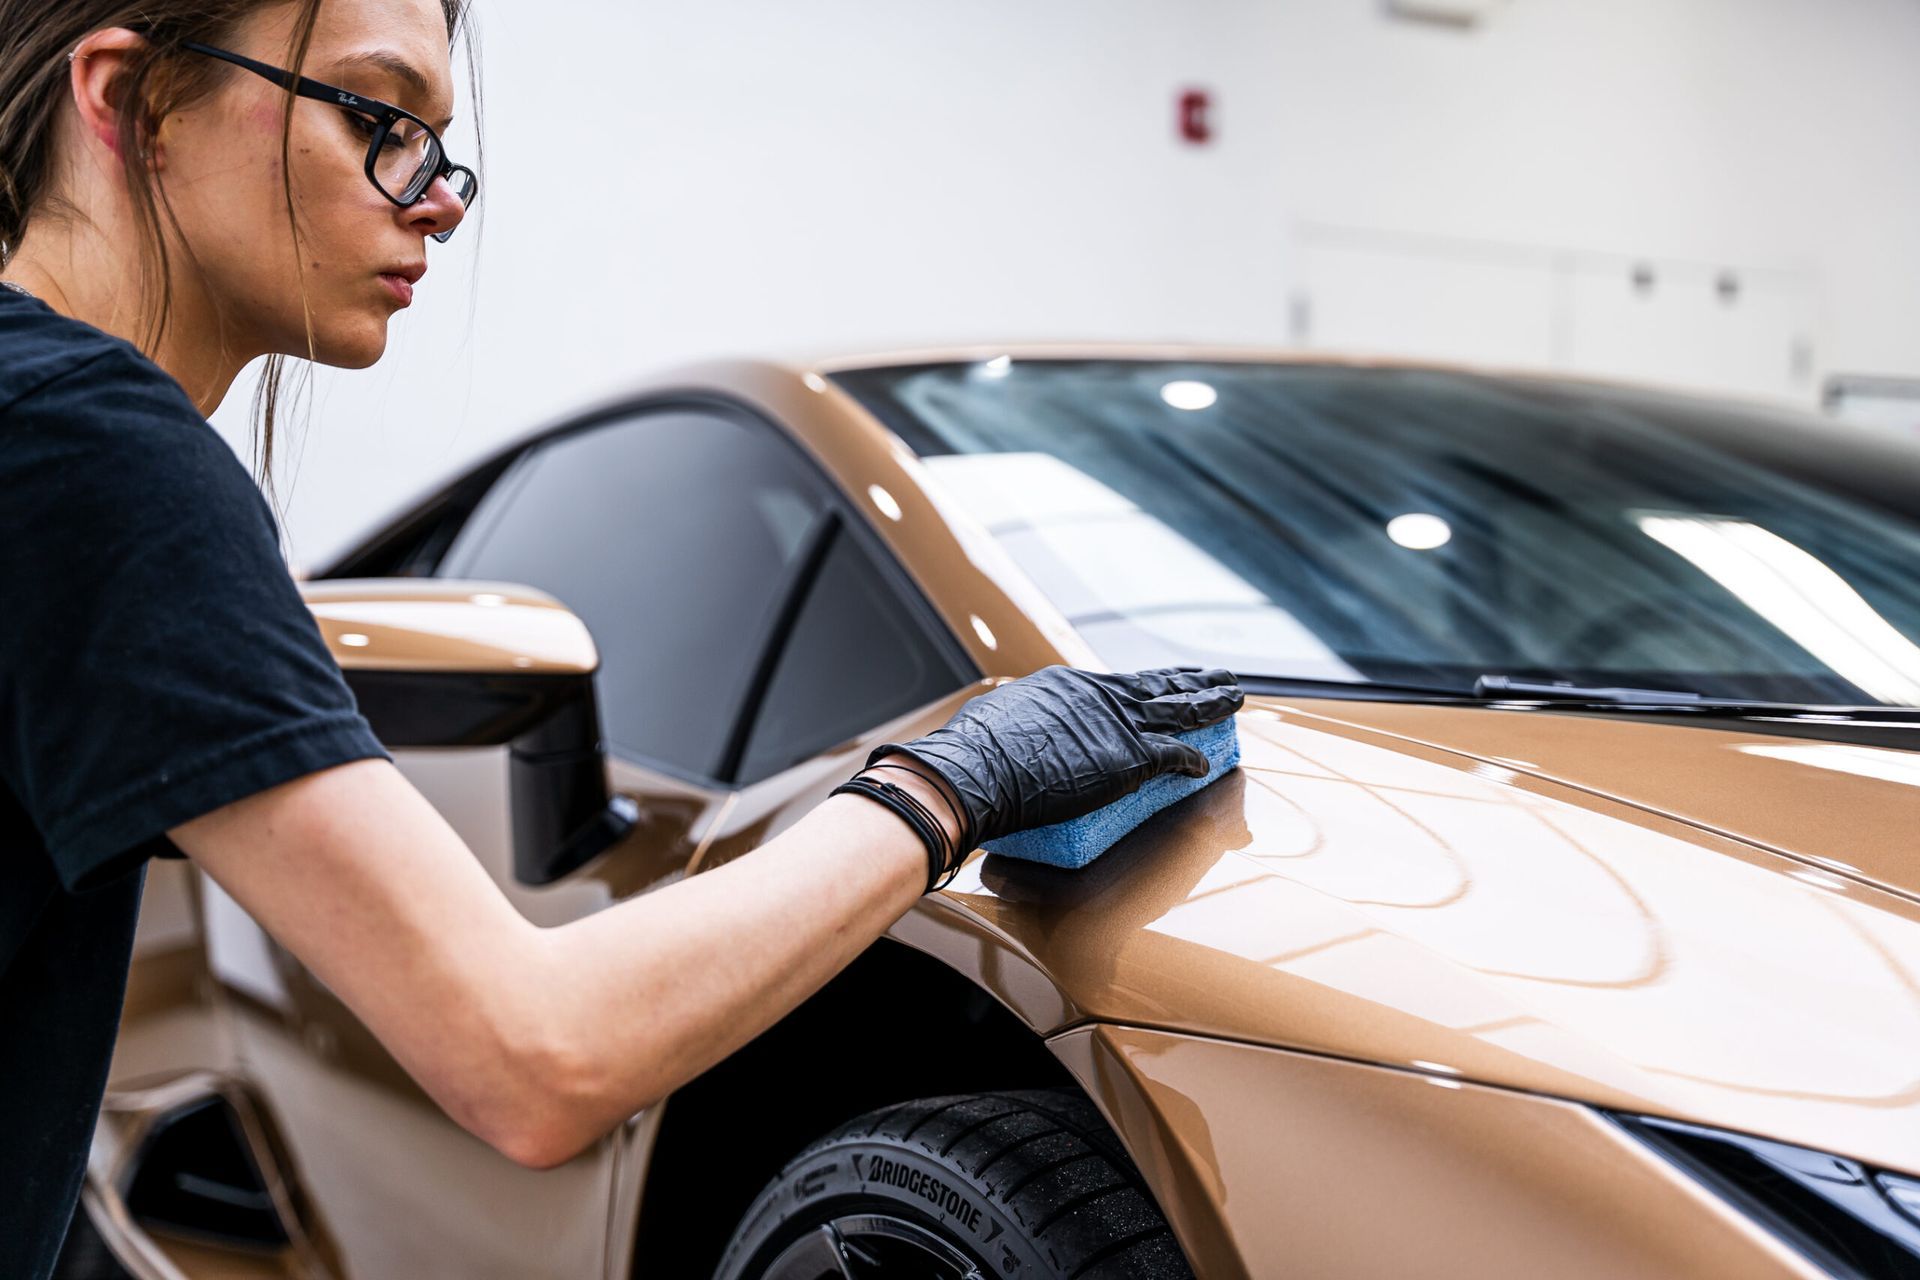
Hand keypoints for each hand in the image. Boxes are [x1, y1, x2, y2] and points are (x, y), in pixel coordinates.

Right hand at [864, 665, 1243, 851]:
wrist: (978, 772)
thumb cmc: (976, 753)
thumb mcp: (1001, 719)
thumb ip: (1023, 722)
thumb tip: (1014, 732)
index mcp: (1070, 686)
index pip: (1120, 686)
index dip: (1148, 687)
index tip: (1163, 686)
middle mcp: (1100, 697)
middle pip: (1160, 686)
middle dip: (1194, 681)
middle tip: (1222, 676)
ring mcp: (1117, 725)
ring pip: (1179, 710)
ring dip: (1211, 705)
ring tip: (1234, 699)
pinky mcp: (1130, 758)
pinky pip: (1175, 757)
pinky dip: (1194, 761)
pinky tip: (1207, 764)